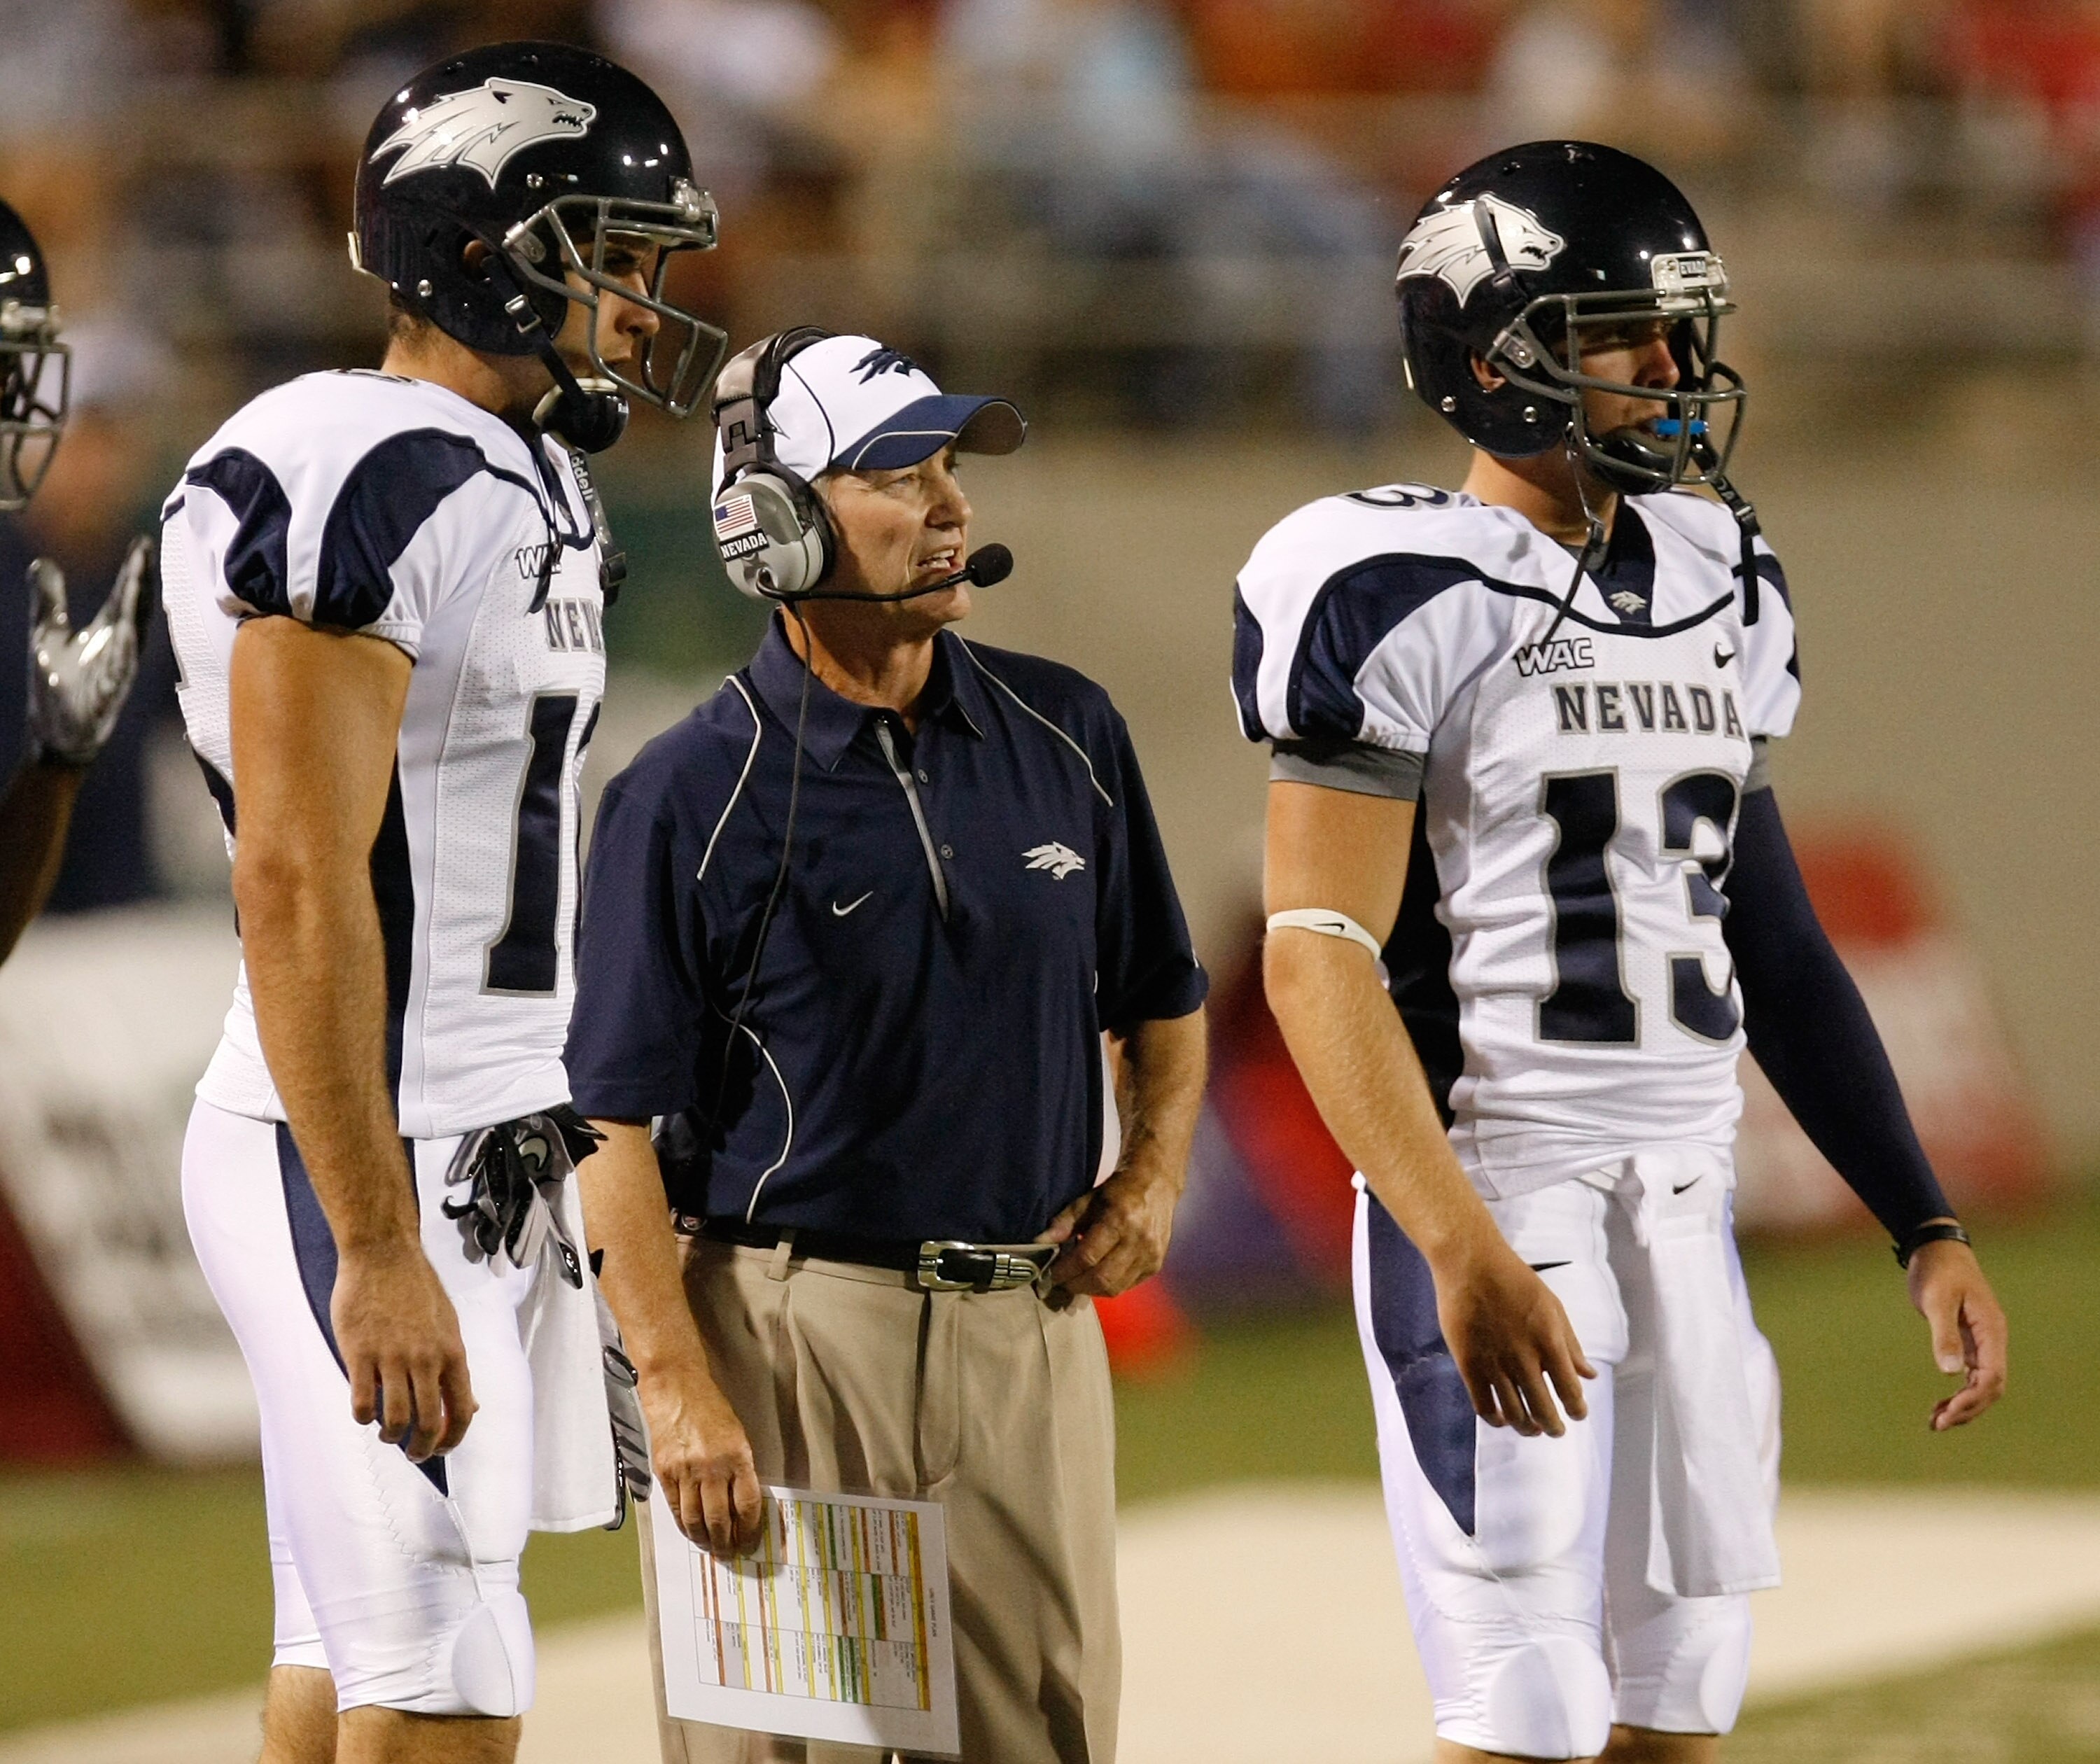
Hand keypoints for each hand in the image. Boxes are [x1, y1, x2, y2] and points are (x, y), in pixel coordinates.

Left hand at [25, 537, 155, 764]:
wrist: (58, 732)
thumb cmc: (57, 684)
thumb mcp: (46, 633)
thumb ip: (49, 600)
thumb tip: (43, 562)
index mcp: (109, 630)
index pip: (125, 594)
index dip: (134, 570)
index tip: (141, 543)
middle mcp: (121, 645)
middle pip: (136, 606)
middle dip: (141, 579)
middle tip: (145, 551)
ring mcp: (120, 667)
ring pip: (134, 631)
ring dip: (137, 605)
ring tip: (139, 580)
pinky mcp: (112, 690)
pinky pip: (121, 665)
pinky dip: (125, 647)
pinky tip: (127, 629)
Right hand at [330, 1240, 476, 1461]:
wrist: (384, 1254)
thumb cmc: (416, 1289)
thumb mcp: (448, 1326)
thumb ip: (454, 1367)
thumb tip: (472, 1406)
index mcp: (452, 1353)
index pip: (462, 1411)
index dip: (453, 1439)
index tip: (442, 1449)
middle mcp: (426, 1360)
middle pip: (428, 1423)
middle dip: (422, 1449)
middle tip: (414, 1455)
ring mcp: (393, 1358)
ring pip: (395, 1420)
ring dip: (391, 1436)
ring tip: (386, 1433)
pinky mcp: (360, 1354)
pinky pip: (362, 1403)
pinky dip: (363, 1418)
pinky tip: (364, 1413)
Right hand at [640, 1362, 764, 1555]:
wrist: (676, 1388)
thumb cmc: (711, 1408)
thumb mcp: (737, 1435)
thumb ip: (740, 1469)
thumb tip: (742, 1506)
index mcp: (737, 1456)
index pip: (747, 1504)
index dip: (749, 1529)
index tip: (750, 1542)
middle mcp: (712, 1467)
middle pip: (720, 1518)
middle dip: (726, 1541)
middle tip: (729, 1553)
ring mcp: (685, 1471)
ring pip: (695, 1518)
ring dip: (704, 1539)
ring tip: (710, 1548)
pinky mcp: (665, 1472)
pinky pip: (675, 1508)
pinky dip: (684, 1525)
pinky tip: (691, 1532)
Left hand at [1037, 1162, 1179, 1297]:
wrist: (1155, 1184)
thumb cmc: (1118, 1191)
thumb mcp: (1087, 1200)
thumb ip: (1063, 1223)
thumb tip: (1039, 1243)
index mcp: (1120, 1219)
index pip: (1087, 1256)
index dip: (1065, 1270)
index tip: (1049, 1275)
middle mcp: (1139, 1240)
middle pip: (1101, 1278)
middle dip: (1075, 1285)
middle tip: (1060, 1282)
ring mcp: (1151, 1255)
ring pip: (1115, 1288)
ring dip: (1090, 1289)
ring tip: (1076, 1281)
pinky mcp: (1156, 1265)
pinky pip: (1127, 1286)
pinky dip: (1108, 1287)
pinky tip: (1096, 1277)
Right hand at [1431, 1233, 1595, 1437]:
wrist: (1471, 1264)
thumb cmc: (1515, 1281)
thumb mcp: (1553, 1307)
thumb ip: (1571, 1344)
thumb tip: (1588, 1375)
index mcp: (1549, 1342)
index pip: (1570, 1392)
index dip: (1576, 1410)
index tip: (1577, 1415)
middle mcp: (1523, 1359)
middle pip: (1543, 1410)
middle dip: (1553, 1427)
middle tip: (1555, 1431)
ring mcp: (1494, 1364)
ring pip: (1514, 1414)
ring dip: (1526, 1428)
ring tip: (1531, 1429)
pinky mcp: (1469, 1365)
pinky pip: (1483, 1406)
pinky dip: (1496, 1420)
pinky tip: (1502, 1419)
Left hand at [1907, 1237, 2006, 1430]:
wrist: (1936, 1250)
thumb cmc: (1938, 1271)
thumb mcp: (1937, 1301)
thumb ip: (1944, 1335)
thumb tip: (1951, 1372)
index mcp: (1991, 1331)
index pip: (1992, 1377)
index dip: (1973, 1399)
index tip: (1949, 1414)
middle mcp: (1992, 1340)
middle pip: (1990, 1387)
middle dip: (1968, 1408)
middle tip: (1938, 1424)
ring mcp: (1982, 1342)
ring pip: (1981, 1384)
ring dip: (1963, 1405)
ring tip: (1936, 1422)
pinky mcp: (1968, 1341)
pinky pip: (1971, 1376)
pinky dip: (1958, 1392)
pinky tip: (1940, 1405)